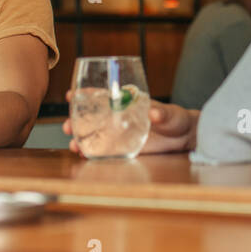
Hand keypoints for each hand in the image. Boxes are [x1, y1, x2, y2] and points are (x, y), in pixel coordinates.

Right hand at [62, 90, 196, 154]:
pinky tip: (84, 156)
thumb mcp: (169, 114)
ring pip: (94, 135)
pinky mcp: (123, 149)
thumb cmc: (176, 119)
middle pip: (92, 117)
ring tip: (73, 145)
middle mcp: (118, 118)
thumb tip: (154, 114)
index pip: (102, 96)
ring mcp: (119, 134)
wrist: (183, 138)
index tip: (71, 95)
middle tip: (67, 126)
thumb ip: (161, 113)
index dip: (86, 94)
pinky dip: (93, 153)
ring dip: (81, 139)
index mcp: (126, 102)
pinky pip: (104, 152)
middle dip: (76, 121)